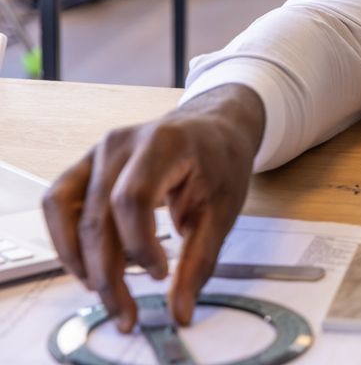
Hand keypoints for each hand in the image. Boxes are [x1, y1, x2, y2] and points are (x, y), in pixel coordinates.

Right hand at [41, 84, 264, 332]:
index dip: (139, 244)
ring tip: (104, 292)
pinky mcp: (86, 165)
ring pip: (67, 212)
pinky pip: (59, 203)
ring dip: (80, 260)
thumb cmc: (221, 161)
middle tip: (125, 310)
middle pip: (97, 214)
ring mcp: (99, 152)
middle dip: (107, 272)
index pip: (131, 198)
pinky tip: (86, 266)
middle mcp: (122, 143)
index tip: (160, 274)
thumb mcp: (224, 208)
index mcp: (163, 143)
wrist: (212, 128)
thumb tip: (180, 310)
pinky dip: (65, 239)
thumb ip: (200, 260)